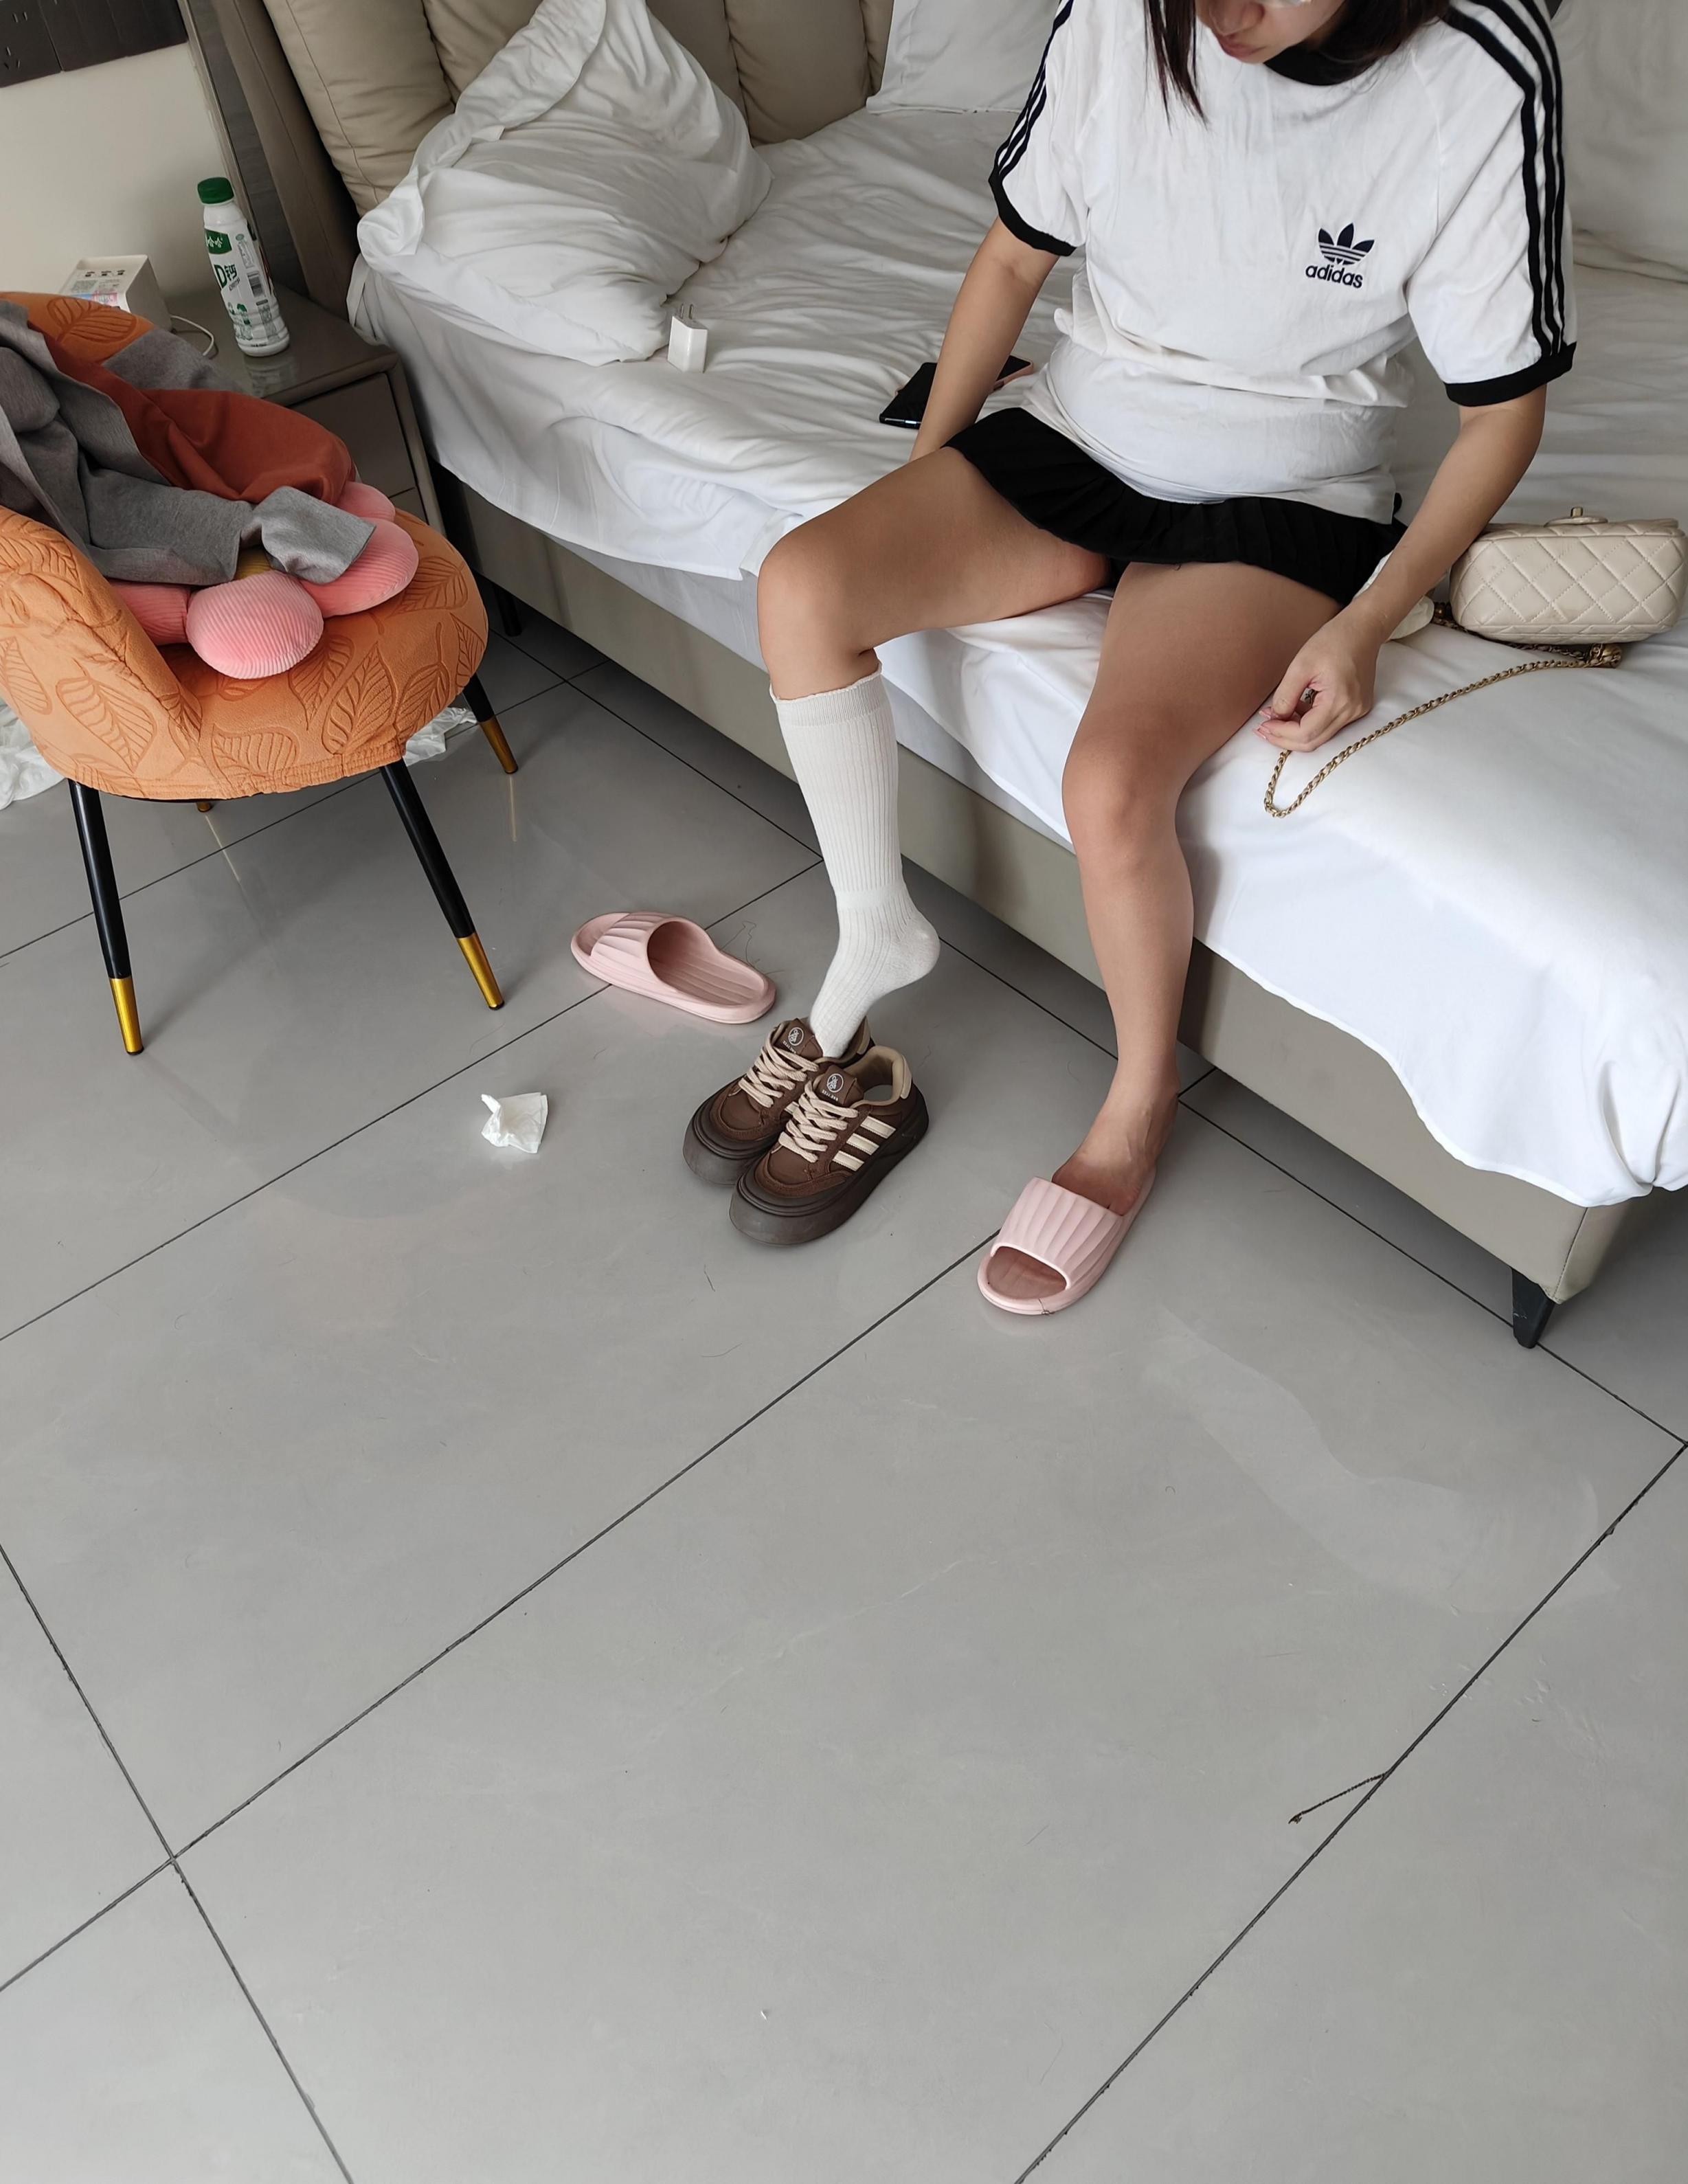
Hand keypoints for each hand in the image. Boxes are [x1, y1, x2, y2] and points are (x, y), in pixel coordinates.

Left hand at [1253, 611, 1383, 753]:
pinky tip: (1295, 709)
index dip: (1281, 733)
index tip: (1262, 724)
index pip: (1306, 733)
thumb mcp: (1300, 665)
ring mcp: (1357, 711)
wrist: (1362, 629)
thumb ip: (1285, 695)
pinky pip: (1328, 724)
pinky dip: (1309, 722)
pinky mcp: (1356, 708)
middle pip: (1313, 741)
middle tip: (1263, 728)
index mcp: (1340, 701)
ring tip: (1275, 717)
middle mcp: (1352, 712)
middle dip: (1285, 738)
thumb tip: (1274, 718)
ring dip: (1295, 730)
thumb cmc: (1333, 640)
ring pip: (1320, 735)